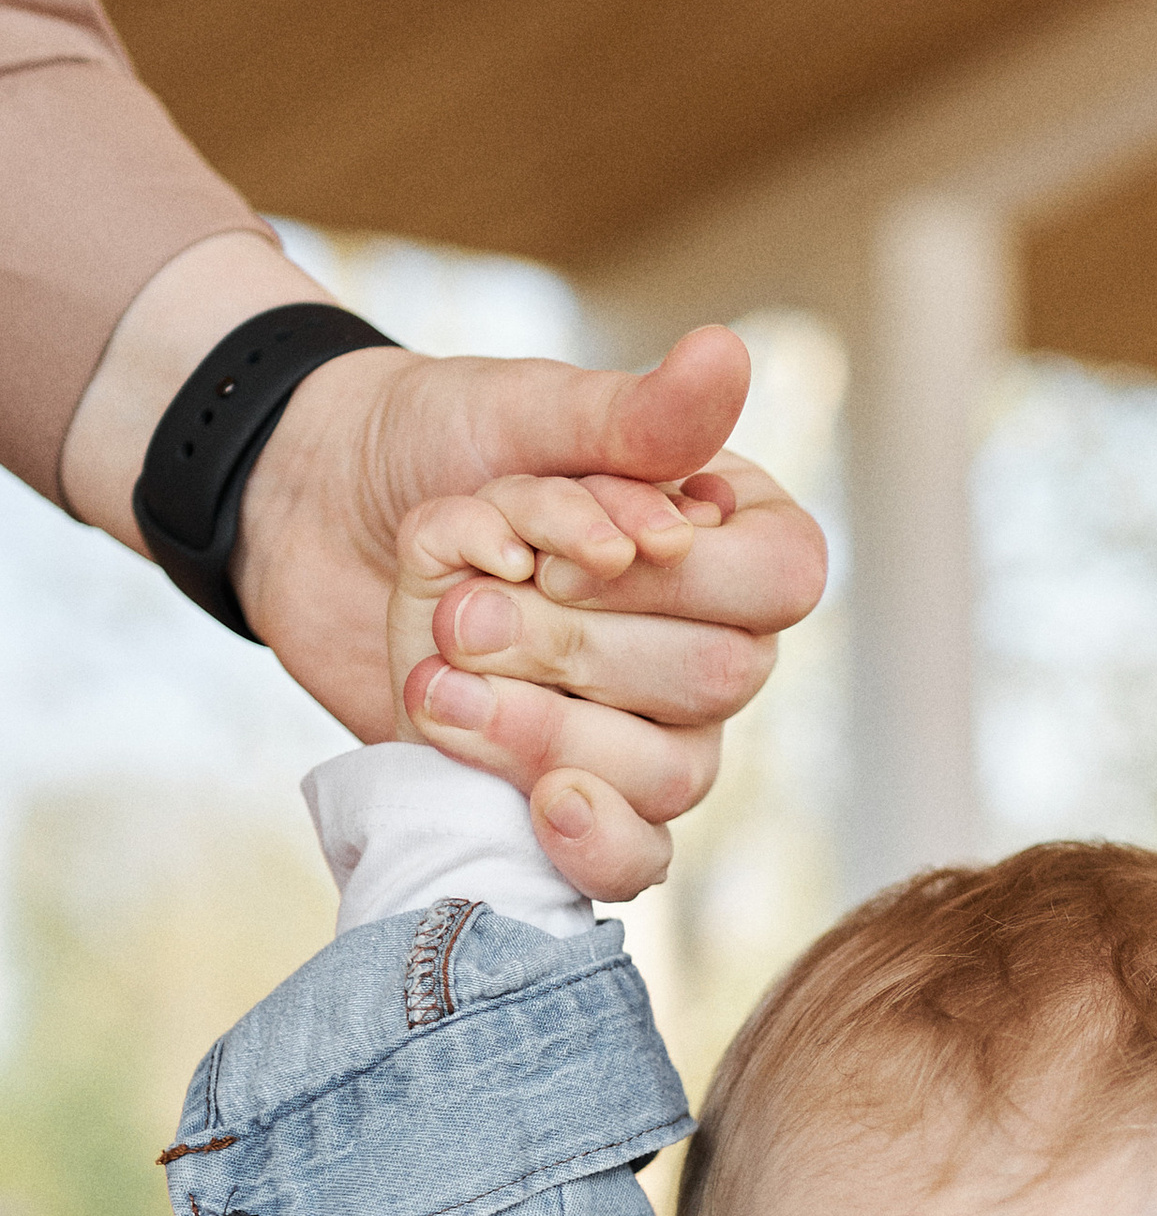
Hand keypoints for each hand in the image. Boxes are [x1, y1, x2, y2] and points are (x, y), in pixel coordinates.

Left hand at [240, 323, 823, 824]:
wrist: (314, 512)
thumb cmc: (434, 442)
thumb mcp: (525, 415)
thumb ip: (630, 413)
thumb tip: (724, 354)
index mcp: (728, 534)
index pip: (782, 579)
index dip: (678, 579)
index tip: (568, 552)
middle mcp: (712, 638)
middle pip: (720, 680)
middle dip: (576, 646)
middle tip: (466, 612)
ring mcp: (649, 729)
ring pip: (673, 775)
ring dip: (546, 727)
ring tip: (440, 678)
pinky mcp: (576, 796)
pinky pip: (636, 860)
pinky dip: (592, 840)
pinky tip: (543, 807)